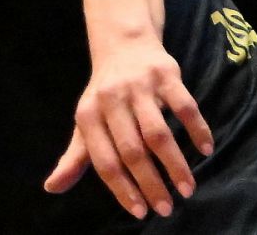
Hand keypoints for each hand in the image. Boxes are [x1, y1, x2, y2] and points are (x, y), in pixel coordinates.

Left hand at [44, 32, 213, 218]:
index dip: (121, 188)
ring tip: (187, 189)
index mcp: (88, 115)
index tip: (139, 212)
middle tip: (166, 209)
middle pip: (132, 150)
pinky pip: (185, 107)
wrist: (123, 43)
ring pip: (158, 133)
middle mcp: (111, 100)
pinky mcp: (165, 75)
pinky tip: (206, 151)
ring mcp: (139, 86)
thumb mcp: (86, 122)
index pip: (103, 160)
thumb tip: (51, 188)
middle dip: (150, 184)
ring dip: (175, 165)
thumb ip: (74, 158)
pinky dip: (197, 130)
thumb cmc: (105, 95)